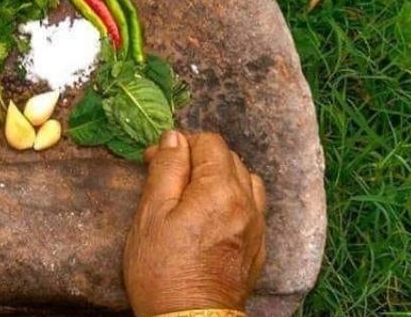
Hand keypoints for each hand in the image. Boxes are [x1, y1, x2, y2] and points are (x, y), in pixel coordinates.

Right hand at [124, 131, 266, 315]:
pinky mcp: (258, 249)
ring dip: (221, 178)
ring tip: (194, 194)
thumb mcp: (152, 215)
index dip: (180, 144)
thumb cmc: (163, 271)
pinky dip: (235, 200)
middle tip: (168, 177)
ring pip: (246, 181)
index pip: (209, 143)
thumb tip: (173, 138)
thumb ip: (166, 170)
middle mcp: (247, 203)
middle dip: (199, 160)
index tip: (155, 160)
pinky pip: (253, 209)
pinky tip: (214, 215)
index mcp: (221, 190)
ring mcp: (256, 227)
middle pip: (229, 159)